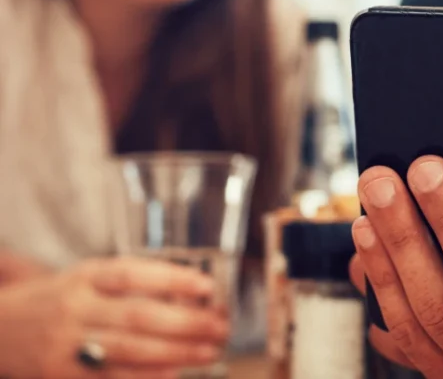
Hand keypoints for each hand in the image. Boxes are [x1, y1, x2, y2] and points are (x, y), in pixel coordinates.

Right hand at [0, 257, 229, 378]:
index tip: (207, 287)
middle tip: (221, 327)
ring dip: (176, 353)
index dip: (172, 279)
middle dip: (186, 322)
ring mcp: (67, 345)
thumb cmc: (62, 299)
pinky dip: (145, 378)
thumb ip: (133, 282)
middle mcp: (76, 308)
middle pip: (138, 315)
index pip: (133, 274)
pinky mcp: (62, 376)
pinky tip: (172, 374)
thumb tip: (193, 292)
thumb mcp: (89, 277)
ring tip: (210, 351)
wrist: (2, 329)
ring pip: (128, 350)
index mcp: (86, 277)